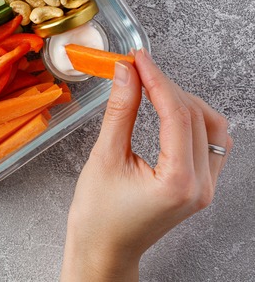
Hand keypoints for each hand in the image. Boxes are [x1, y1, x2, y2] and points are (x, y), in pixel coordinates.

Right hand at [61, 49, 231, 280]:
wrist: (103, 250)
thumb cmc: (98, 216)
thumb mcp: (104, 158)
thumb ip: (119, 112)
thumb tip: (126, 74)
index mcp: (178, 182)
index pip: (177, 115)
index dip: (157, 80)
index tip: (138, 59)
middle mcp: (201, 185)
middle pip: (197, 116)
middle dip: (167, 87)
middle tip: (137, 69)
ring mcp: (206, 187)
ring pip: (212, 127)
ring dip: (184, 101)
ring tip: (151, 87)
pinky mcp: (200, 186)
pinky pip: (210, 142)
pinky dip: (191, 119)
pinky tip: (168, 110)